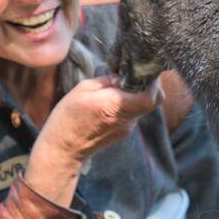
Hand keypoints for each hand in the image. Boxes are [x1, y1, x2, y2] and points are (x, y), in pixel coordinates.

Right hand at [31, 74, 162, 170]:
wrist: (64, 149)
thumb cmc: (68, 117)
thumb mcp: (83, 89)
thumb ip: (108, 80)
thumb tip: (124, 74)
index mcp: (114, 106)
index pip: (149, 95)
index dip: (151, 80)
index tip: (141, 69)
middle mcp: (126, 119)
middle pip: (155, 100)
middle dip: (151, 84)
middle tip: (135, 73)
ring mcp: (128, 128)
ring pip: (146, 106)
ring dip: (139, 92)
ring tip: (120, 86)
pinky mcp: (124, 131)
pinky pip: (135, 112)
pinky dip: (130, 102)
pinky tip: (115, 99)